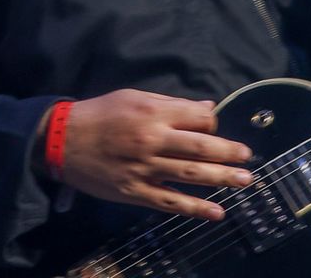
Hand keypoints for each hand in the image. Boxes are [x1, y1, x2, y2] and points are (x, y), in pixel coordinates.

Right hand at [54, 89, 254, 220]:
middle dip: (228, 152)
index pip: (196, 118)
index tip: (219, 130)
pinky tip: (216, 212)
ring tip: (245, 181)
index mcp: (152, 112)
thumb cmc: (99, 114)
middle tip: (248, 157)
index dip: (212, 124)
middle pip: (200, 147)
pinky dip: (195, 208)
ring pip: (191, 175)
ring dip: (222, 178)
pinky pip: (170, 202)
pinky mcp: (136, 191)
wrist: (62, 140)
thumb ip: (170, 103)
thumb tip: (207, 108)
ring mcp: (145, 168)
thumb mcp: (132, 97)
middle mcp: (152, 139)